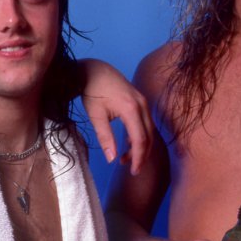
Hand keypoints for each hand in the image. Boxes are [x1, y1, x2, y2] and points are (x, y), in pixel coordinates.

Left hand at [78, 58, 152, 173]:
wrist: (93, 70)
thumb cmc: (92, 91)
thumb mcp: (96, 116)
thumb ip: (105, 137)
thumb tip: (112, 159)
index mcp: (131, 109)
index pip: (140, 139)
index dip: (138, 157)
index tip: (133, 171)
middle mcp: (142, 105)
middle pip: (149, 136)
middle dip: (141, 154)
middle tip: (131, 169)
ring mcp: (143, 101)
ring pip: (149, 130)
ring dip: (140, 145)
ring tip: (125, 158)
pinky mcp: (140, 101)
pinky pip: (145, 122)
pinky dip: (140, 134)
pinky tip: (127, 143)